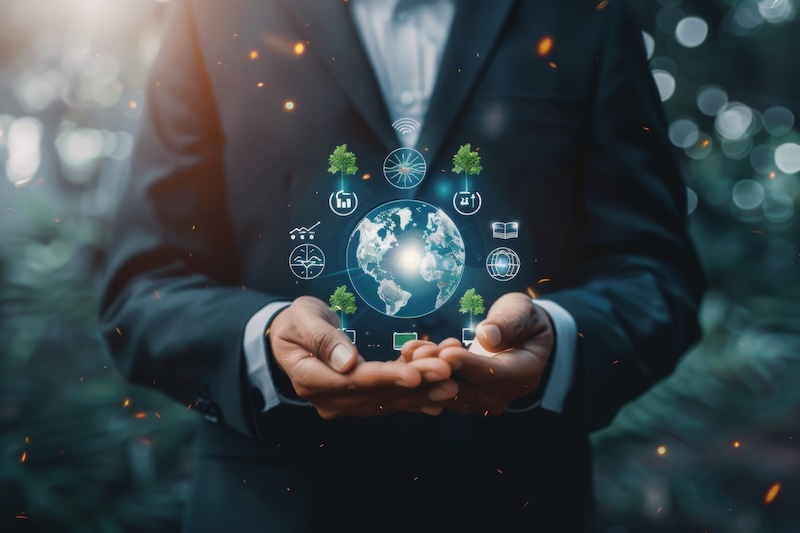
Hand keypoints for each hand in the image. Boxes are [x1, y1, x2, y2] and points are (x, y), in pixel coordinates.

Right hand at [268, 296, 455, 418]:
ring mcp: (344, 404)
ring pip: (387, 400)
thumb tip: (348, 362)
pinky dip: (414, 399)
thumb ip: (323, 340)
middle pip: (376, 393)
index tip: (414, 374)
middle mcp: (329, 400)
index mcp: (311, 379)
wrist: (291, 338)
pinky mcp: (358, 401)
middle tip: (445, 374)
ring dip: (420, 393)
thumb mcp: (303, 320)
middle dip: (413, 384)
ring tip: (450, 384)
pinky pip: (388, 401)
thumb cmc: (296, 322)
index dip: (385, 377)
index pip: (353, 381)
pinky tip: (439, 400)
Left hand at [413, 293, 553, 414]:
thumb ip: (509, 324)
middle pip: (467, 391)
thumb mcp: (522, 313)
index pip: (494, 375)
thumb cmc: (524, 319)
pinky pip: (441, 391)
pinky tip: (408, 358)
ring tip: (410, 353)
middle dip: (440, 373)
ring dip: (427, 376)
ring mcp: (483, 399)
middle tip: (417, 356)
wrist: (523, 335)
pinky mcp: (465, 397)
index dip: (469, 365)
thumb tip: (487, 335)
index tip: (447, 353)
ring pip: (449, 394)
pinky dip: (425, 377)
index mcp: (524, 374)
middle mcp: (503, 394)